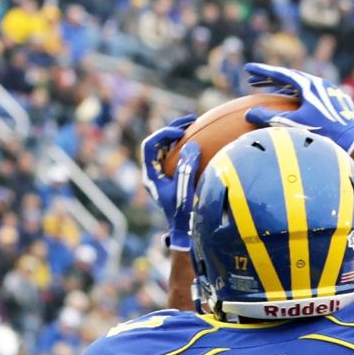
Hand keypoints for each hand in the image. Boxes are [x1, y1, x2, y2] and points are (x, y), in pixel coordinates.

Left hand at [140, 117, 200, 250]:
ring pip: (169, 148)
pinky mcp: (177, 178)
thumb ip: (186, 168)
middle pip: (159, 143)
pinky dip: (189, 148)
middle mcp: (156, 173)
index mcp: (151, 176)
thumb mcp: (185, 191)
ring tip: (198, 126)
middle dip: (174, 129)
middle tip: (191, 121)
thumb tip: (191, 146)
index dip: (163, 134)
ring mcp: (166, 176)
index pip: (149, 145)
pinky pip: (180, 157)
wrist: (187, 233)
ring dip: (182, 136)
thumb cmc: (185, 215)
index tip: (180, 132)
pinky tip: (204, 143)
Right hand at [242, 62, 353, 154]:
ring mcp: (328, 91)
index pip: (280, 74)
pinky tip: (293, 103)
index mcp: (308, 85)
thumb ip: (271, 118)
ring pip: (301, 86)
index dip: (261, 72)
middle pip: (289, 78)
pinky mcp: (335, 100)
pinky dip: (298, 96)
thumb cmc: (324, 133)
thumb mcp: (294, 125)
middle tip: (253, 81)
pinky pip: (312, 94)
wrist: (353, 141)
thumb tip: (249, 114)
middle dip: (270, 79)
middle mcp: (319, 83)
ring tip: (270, 92)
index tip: (247, 68)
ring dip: (284, 88)